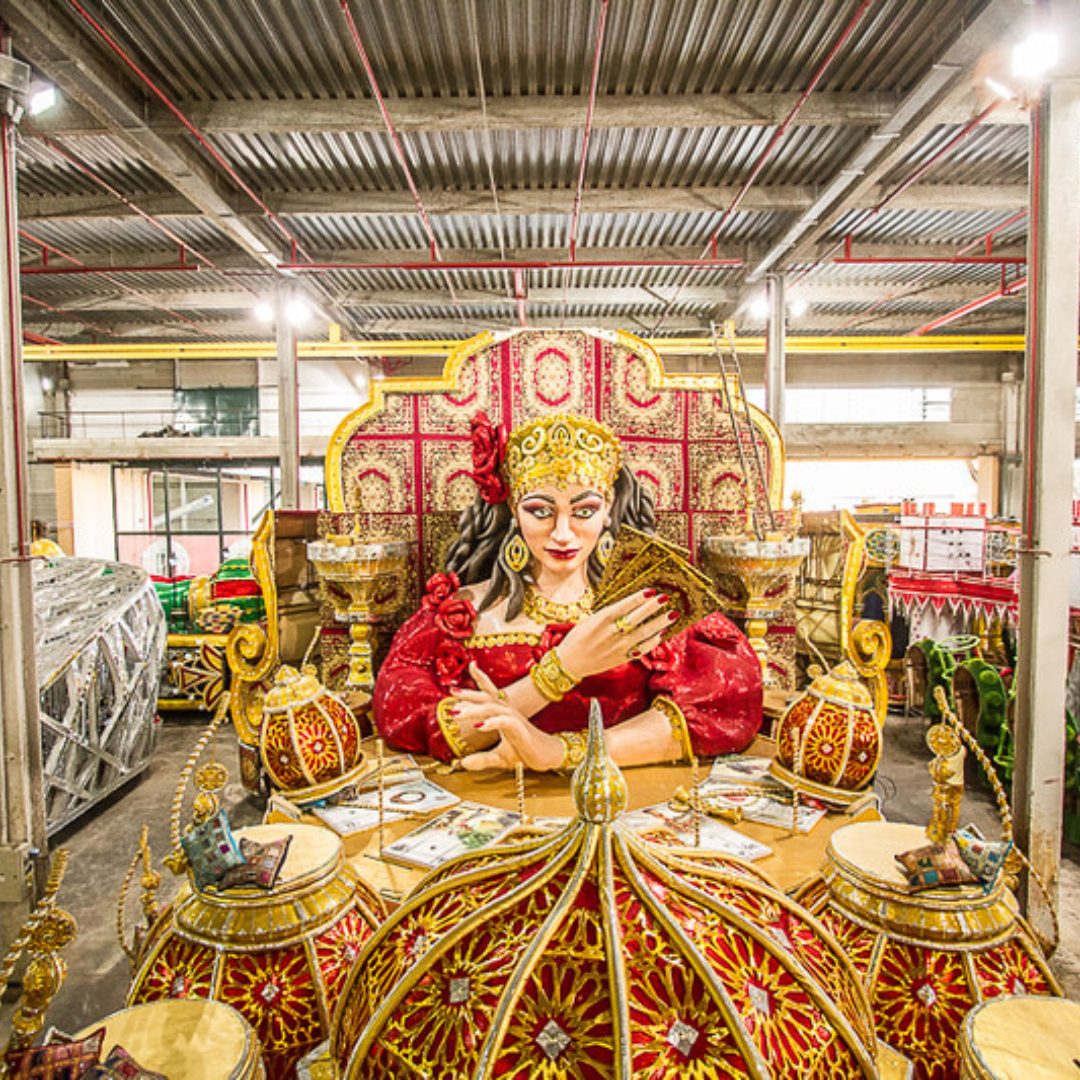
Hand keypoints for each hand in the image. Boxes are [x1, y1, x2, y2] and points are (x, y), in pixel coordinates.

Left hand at [457, 663, 565, 770]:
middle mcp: (507, 711)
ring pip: (491, 707)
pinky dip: (491, 722)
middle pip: (486, 696)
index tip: (471, 665)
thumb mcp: (498, 758)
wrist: (545, 758)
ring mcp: (513, 718)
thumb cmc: (524, 752)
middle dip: (469, 693)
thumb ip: (481, 759)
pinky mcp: (519, 728)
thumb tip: (463, 763)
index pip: (490, 691)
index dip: (480, 678)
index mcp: (502, 713)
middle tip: (452, 691)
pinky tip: (479, 726)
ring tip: (457, 713)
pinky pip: (504, 721)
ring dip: (473, 709)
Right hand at [556, 589, 673, 679]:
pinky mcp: (623, 657)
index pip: (624, 606)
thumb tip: (631, 603)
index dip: (638, 598)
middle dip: (653, 607)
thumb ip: (610, 613)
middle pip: (637, 618)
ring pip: (644, 633)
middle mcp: (612, 633)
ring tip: (672, 614)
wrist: (571, 662)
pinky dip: (653, 641)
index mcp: (601, 620)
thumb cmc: (579, 637)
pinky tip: (661, 633)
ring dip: (659, 623)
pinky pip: (642, 648)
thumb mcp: (591, 620)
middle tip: (666, 598)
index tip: (651, 590)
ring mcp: (619, 647)